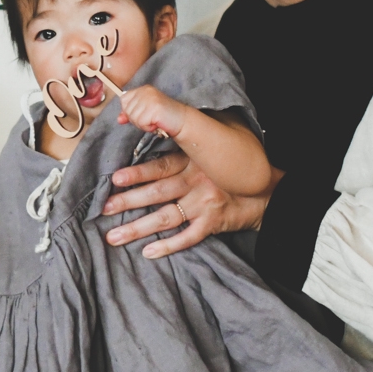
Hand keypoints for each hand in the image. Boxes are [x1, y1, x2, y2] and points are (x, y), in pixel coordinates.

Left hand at [101, 151, 275, 258]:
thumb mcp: (217, 139)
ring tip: (114, 237)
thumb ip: (189, 135)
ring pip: (166, 217)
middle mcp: (198, 182)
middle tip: (104, 209)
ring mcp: (205, 204)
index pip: (161, 166)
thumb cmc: (237, 162)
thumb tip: (156, 118)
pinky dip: (169, 246)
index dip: (138, 173)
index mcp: (195, 160)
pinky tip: (149, 252)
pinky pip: (189, 237)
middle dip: (129, 201)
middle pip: (158, 193)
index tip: (115, 178)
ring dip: (139, 228)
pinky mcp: (214, 223)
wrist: (268, 191)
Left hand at [113, 84, 190, 137]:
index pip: (124, 99)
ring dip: (143, 124)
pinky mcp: (155, 107)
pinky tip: (157, 123)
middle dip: (137, 120)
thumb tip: (119, 119)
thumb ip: (131, 114)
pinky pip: (141, 122)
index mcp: (143, 89)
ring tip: (154, 121)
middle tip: (151, 119)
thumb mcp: (144, 113)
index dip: (130, 111)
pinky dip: (148, 127)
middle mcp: (146, 91)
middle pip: (128, 110)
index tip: (142, 114)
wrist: (182, 121)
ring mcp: (150, 98)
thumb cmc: (164, 117)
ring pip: (134, 117)